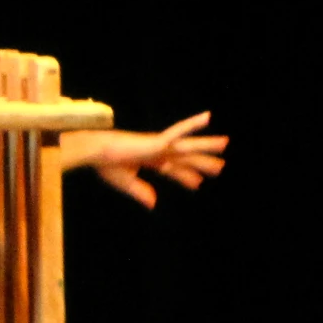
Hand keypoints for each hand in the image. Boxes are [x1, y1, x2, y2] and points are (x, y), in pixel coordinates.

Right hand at [70, 112, 228, 207]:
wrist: (96, 153)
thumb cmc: (105, 165)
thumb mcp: (126, 182)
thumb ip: (140, 191)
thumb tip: (153, 204)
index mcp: (149, 160)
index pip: (172, 169)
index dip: (185, 177)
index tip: (198, 184)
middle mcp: (158, 151)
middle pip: (185, 157)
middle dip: (202, 162)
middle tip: (220, 167)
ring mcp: (160, 145)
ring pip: (189, 146)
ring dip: (207, 145)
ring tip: (226, 144)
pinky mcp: (158, 141)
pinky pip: (179, 131)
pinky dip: (193, 124)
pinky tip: (208, 117)